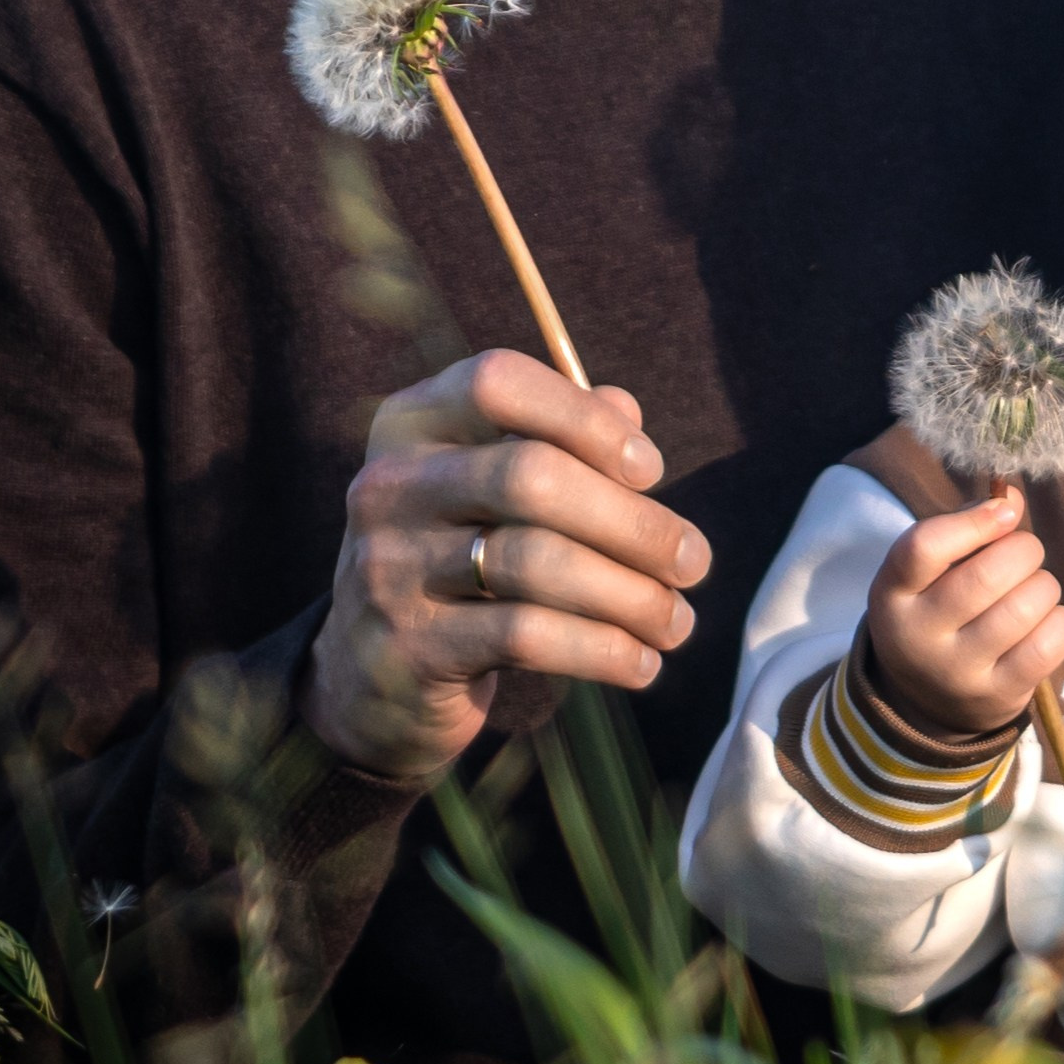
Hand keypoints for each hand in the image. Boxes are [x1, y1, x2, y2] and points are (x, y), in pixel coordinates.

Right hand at [300, 350, 709, 779]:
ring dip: (630, 596)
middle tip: (694, 562)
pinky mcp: (408, 646)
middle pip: (531, 477)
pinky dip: (601, 649)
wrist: (369, 680)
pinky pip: (526, 636)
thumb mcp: (490, 490)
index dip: (584, 418)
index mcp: (411, 424)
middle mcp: (389, 485)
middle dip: (632, 522)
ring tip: (678, 622)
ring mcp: (389, 566)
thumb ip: (557, 439)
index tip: (651, 469)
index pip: (497, 383)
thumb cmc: (458, 560)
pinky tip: (641, 663)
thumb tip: (626, 410)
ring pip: (536, 562)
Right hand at [865, 486, 1063, 737]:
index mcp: (893, 595)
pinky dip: (1059, 620)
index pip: (924, 548)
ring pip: (1023, 608)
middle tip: (1025, 552)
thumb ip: (967, 525)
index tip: (1004, 512)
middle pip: (986, 576)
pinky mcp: (997, 696)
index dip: (973, 521)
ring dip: (1044, 585)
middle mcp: (919, 637)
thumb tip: (1013, 500)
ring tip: (1035, 588)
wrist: (929, 699)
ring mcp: (958, 673)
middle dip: (1024, 550)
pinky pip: (1047, 646)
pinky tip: (1046, 619)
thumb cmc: (936, 611)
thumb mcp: (930, 571)